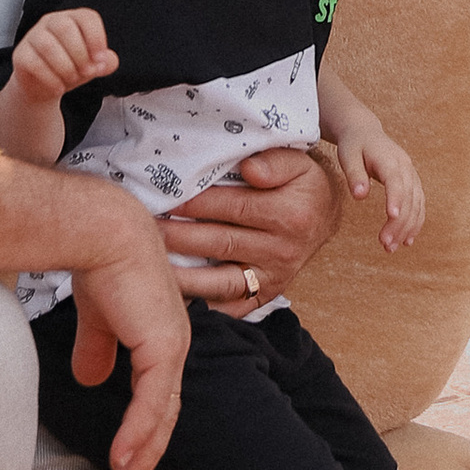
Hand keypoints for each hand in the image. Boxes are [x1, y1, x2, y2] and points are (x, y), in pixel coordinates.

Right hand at [10, 9, 115, 103]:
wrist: (44, 86)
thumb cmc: (70, 68)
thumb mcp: (92, 65)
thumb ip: (105, 63)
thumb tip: (109, 61)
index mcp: (73, 18)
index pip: (87, 18)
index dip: (97, 38)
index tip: (101, 59)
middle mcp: (52, 22)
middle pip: (65, 27)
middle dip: (80, 53)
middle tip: (87, 72)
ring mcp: (33, 36)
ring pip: (48, 45)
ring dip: (65, 66)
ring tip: (72, 79)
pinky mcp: (20, 54)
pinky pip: (33, 63)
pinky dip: (50, 78)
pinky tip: (58, 87)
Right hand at [63, 218, 190, 469]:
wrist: (104, 234)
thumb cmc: (101, 266)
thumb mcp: (97, 319)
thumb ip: (97, 349)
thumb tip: (89, 380)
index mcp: (162, 340)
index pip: (157, 399)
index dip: (142, 433)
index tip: (122, 463)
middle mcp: (174, 347)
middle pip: (164, 417)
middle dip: (144, 456)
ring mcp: (171, 348)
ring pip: (160, 418)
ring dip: (140, 456)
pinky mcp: (162, 348)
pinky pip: (150, 404)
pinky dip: (136, 435)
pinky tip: (121, 459)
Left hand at [161, 139, 339, 308]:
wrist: (325, 215)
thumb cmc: (303, 183)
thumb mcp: (298, 161)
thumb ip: (275, 161)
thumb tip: (249, 169)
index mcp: (290, 214)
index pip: (233, 207)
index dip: (197, 203)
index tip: (166, 197)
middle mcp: (282, 250)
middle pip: (221, 243)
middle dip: (179, 237)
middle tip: (144, 231)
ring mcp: (273, 277)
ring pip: (221, 282)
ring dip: (183, 277)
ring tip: (149, 266)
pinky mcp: (267, 295)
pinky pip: (232, 307)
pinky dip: (205, 307)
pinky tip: (175, 302)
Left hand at [332, 113, 423, 251]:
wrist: (365, 132)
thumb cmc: (354, 145)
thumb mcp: (347, 156)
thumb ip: (354, 175)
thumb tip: (360, 196)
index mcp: (389, 159)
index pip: (396, 180)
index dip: (396, 198)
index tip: (392, 216)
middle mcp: (405, 167)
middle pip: (408, 197)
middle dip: (399, 223)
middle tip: (385, 245)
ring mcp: (412, 175)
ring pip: (416, 204)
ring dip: (407, 227)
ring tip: (392, 248)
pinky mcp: (412, 183)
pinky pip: (419, 205)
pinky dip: (415, 223)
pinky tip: (407, 241)